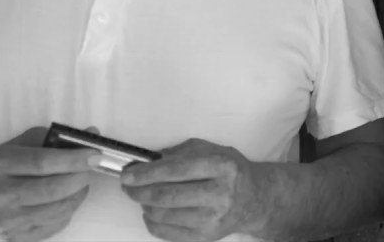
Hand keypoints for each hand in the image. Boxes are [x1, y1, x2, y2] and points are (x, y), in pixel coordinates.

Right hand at [0, 126, 97, 240]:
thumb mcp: (12, 146)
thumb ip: (49, 139)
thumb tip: (88, 134)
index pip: (42, 163)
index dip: (73, 159)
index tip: (95, 155)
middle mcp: (1, 196)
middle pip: (53, 189)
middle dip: (80, 177)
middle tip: (92, 168)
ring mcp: (8, 221)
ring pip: (57, 210)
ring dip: (78, 194)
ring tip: (80, 183)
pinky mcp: (15, 237)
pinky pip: (53, 226)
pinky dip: (67, 211)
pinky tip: (66, 200)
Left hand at [119, 139, 267, 241]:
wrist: (255, 199)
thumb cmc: (231, 171)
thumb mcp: (214, 150)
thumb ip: (183, 151)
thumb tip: (150, 160)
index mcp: (222, 166)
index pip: (176, 170)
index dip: (147, 173)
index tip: (128, 174)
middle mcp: (220, 193)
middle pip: (167, 195)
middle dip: (139, 191)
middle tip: (127, 186)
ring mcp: (214, 218)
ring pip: (164, 215)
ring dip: (144, 205)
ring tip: (141, 197)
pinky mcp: (207, 237)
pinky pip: (168, 233)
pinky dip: (152, 222)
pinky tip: (150, 212)